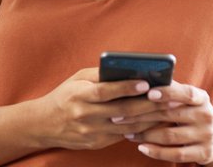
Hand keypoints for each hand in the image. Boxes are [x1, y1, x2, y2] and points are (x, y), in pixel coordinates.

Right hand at [33, 68, 167, 150]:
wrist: (44, 124)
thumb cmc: (65, 96)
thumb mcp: (77, 79)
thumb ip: (100, 75)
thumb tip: (128, 69)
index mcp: (79, 95)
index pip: (105, 91)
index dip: (126, 88)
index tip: (145, 83)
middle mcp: (85, 115)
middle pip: (121, 111)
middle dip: (147, 104)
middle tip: (168, 97)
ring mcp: (91, 132)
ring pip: (126, 126)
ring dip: (149, 118)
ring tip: (167, 109)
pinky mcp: (96, 143)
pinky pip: (122, 136)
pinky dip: (140, 128)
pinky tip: (153, 121)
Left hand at [115, 81, 212, 164]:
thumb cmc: (191, 113)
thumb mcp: (187, 100)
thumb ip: (169, 90)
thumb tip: (140, 78)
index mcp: (201, 98)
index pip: (185, 93)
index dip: (168, 93)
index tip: (148, 93)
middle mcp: (205, 115)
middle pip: (170, 114)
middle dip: (141, 115)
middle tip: (119, 115)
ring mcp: (206, 135)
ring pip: (169, 136)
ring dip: (145, 135)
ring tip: (127, 132)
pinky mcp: (203, 153)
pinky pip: (176, 154)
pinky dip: (156, 152)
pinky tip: (141, 147)